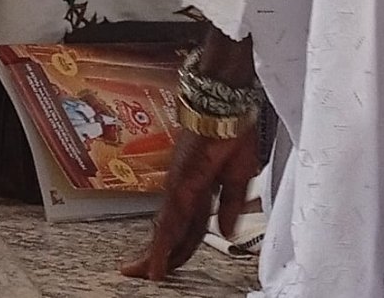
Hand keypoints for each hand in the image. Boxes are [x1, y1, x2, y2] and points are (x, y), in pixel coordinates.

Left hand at [121, 127, 259, 280]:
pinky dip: (164, 243)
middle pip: (173, 233)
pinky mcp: (182, 184)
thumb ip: (231, 205)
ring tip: (145, 274)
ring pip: (168, 230)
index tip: (166, 265)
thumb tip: (226, 229)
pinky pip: (172, 220)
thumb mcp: (240, 178)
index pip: (188, 229)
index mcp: (200, 191)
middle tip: (143, 274)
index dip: (178, 249)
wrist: (225, 108)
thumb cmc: (232, 133)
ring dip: (158, 255)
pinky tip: (157, 259)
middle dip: (162, 256)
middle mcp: (186, 191)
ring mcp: (181, 187)